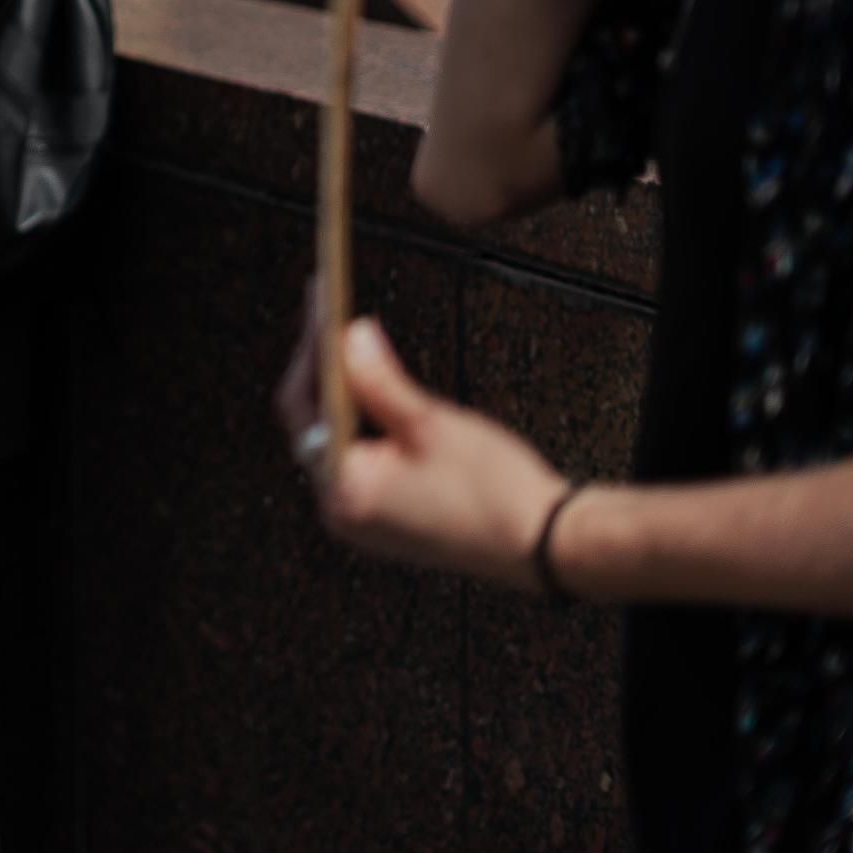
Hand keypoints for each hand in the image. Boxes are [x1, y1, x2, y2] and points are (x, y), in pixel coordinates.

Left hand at [276, 293, 572, 596]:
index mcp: (345, 490)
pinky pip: (358, 460)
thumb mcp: (430, 422)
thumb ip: (379, 378)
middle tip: (331, 316)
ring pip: (337, 439)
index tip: (322, 306)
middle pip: (316, 421)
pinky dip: (363, 422)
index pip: (305, 405)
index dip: (312, 350)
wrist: (546, 547)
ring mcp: (363, 519)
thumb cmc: (497, 494)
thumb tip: (350, 335)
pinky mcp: (385, 520)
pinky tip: (374, 391)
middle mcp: (343, 511)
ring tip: (349, 344)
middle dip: (324, 368)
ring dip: (343, 393)